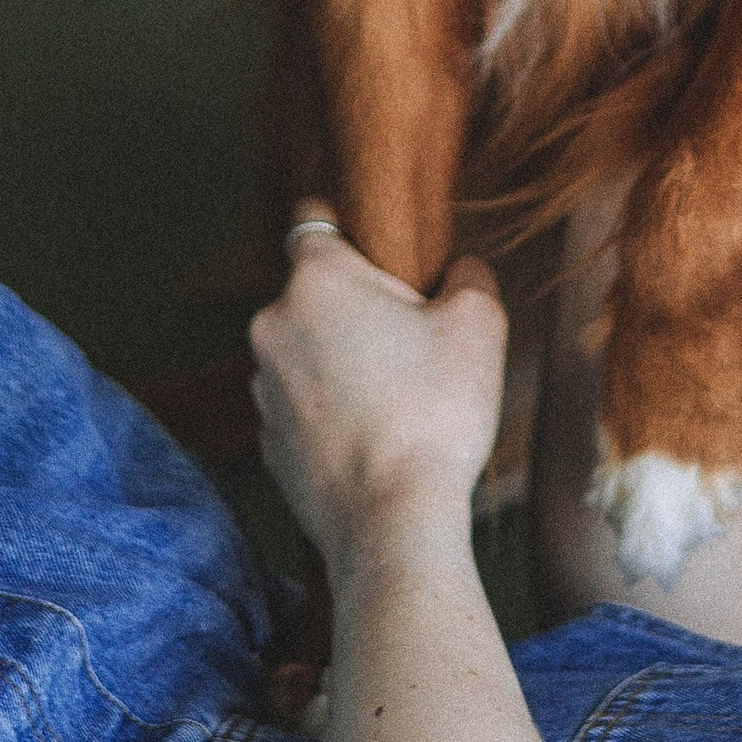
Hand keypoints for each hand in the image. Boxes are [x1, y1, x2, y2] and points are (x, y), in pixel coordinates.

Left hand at [250, 212, 507, 571]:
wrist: (392, 522)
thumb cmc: (433, 414)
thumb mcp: (478, 325)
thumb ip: (468, 276)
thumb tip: (459, 271)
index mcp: (318, 280)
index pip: (313, 220)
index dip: (349, 228)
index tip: (379, 253)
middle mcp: (273, 324)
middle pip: (316, 293)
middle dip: (357, 308)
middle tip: (410, 342)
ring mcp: (263, 387)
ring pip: (306, 352)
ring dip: (340, 362)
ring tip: (395, 400)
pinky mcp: (268, 442)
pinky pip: (302, 407)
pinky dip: (330, 413)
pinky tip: (374, 438)